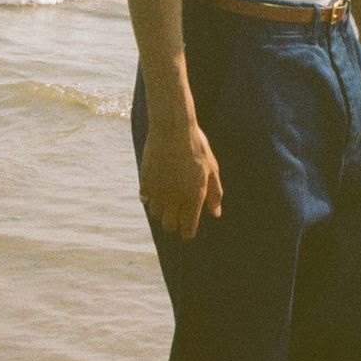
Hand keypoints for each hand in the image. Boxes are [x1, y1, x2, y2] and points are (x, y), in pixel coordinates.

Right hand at [138, 118, 223, 239]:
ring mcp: (157, 190)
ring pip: (155, 214)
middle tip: (178, 215)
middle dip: (174, 224)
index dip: (188, 231)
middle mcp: (174, 198)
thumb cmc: (197, 147)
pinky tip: (156, 189)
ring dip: (161, 211)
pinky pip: (144, 198)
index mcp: (193, 197)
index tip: (188, 229)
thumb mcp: (212, 169)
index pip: (187, 229)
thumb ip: (214, 194)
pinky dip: (149, 198)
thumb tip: (216, 214)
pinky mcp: (145, 181)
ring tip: (167, 200)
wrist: (172, 128)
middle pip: (169, 225)